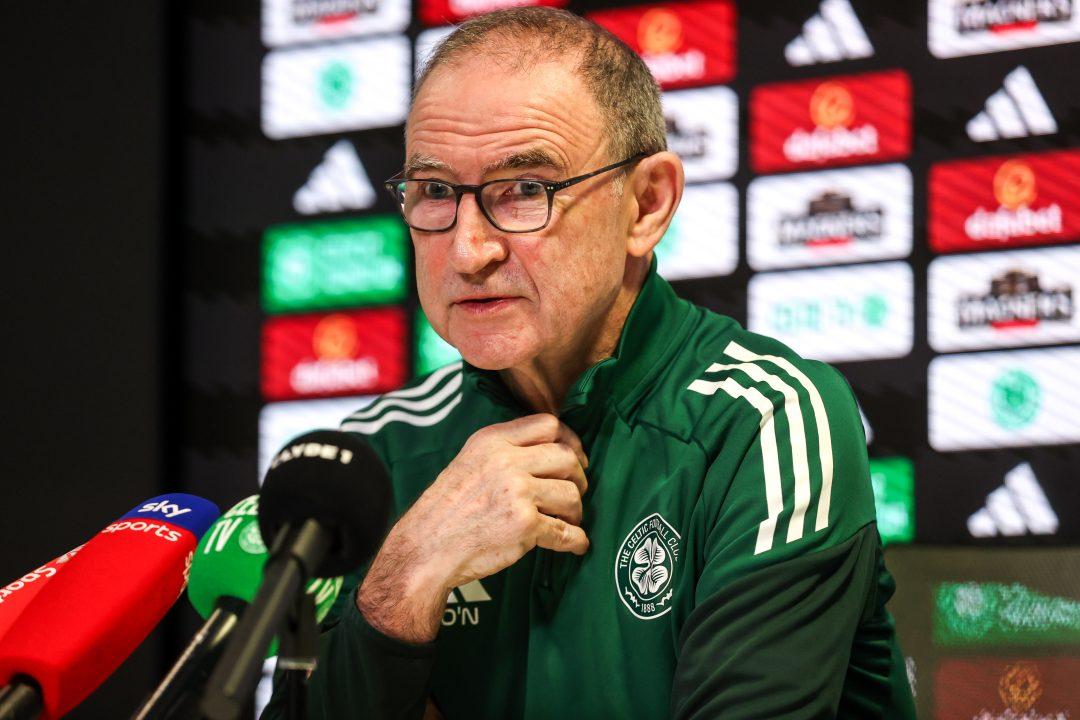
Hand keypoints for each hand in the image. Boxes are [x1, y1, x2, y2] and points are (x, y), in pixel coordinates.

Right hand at [357, 414, 588, 642]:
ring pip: (571, 494)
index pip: (549, 424)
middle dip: (578, 477)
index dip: (570, 441)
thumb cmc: (447, 509)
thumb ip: (505, 451)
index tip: (575, 457)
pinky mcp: (525, 525)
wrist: (426, 548)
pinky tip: (576, 544)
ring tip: (567, 521)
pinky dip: (576, 541)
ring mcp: (517, 492)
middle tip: (574, 493)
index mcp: (493, 440)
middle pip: (566, 458)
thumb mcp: (470, 461)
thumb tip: (553, 450)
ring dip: (575, 512)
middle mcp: (506, 461)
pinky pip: (566, 532)